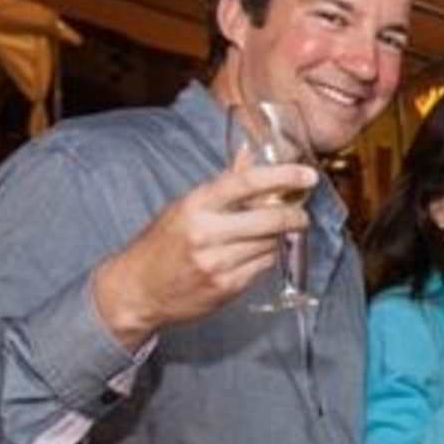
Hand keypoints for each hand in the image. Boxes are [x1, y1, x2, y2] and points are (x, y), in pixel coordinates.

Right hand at [93, 153, 317, 346]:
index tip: (307, 175)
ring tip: (276, 233)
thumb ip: (224, 184)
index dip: (283, 176)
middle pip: (270, 219)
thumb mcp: (186, 206)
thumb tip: (250, 153)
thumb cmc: (162, 244)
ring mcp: (217, 262)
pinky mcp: (227, 287)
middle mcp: (207, 233)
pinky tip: (259, 253)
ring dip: (281, 238)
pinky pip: (263, 267)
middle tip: (301, 213)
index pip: (247, 182)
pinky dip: (268, 257)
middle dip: (295, 215)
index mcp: (196, 204)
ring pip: (271, 244)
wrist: (136, 290)